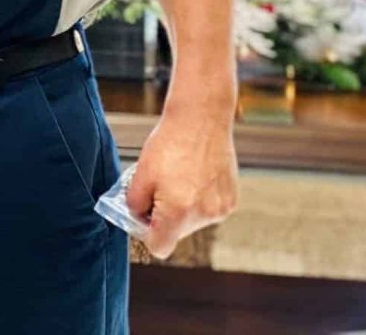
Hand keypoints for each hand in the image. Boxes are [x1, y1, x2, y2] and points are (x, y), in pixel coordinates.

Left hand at [129, 104, 238, 259]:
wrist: (202, 119)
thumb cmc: (169, 144)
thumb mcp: (141, 173)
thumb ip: (135, 204)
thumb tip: (140, 217)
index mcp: (177, 212)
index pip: (160, 247)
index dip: (149, 234)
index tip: (146, 216)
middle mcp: (202, 216)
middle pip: (177, 233)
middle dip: (166, 216)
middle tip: (161, 187)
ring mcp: (220, 210)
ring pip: (194, 221)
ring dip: (185, 207)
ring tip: (182, 176)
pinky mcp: (231, 201)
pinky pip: (209, 209)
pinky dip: (201, 199)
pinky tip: (198, 175)